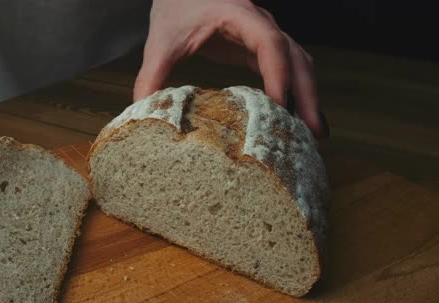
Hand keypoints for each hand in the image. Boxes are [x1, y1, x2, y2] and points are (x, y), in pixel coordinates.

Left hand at [134, 0, 327, 137]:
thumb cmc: (175, 8)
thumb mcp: (160, 43)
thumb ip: (151, 76)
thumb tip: (142, 112)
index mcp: (239, 15)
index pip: (270, 44)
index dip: (278, 75)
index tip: (280, 109)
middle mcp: (260, 23)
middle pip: (296, 58)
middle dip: (308, 94)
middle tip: (314, 134)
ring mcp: (264, 35)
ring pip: (298, 64)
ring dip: (308, 96)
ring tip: (314, 135)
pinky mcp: (259, 48)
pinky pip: (286, 69)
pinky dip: (295, 93)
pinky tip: (295, 120)